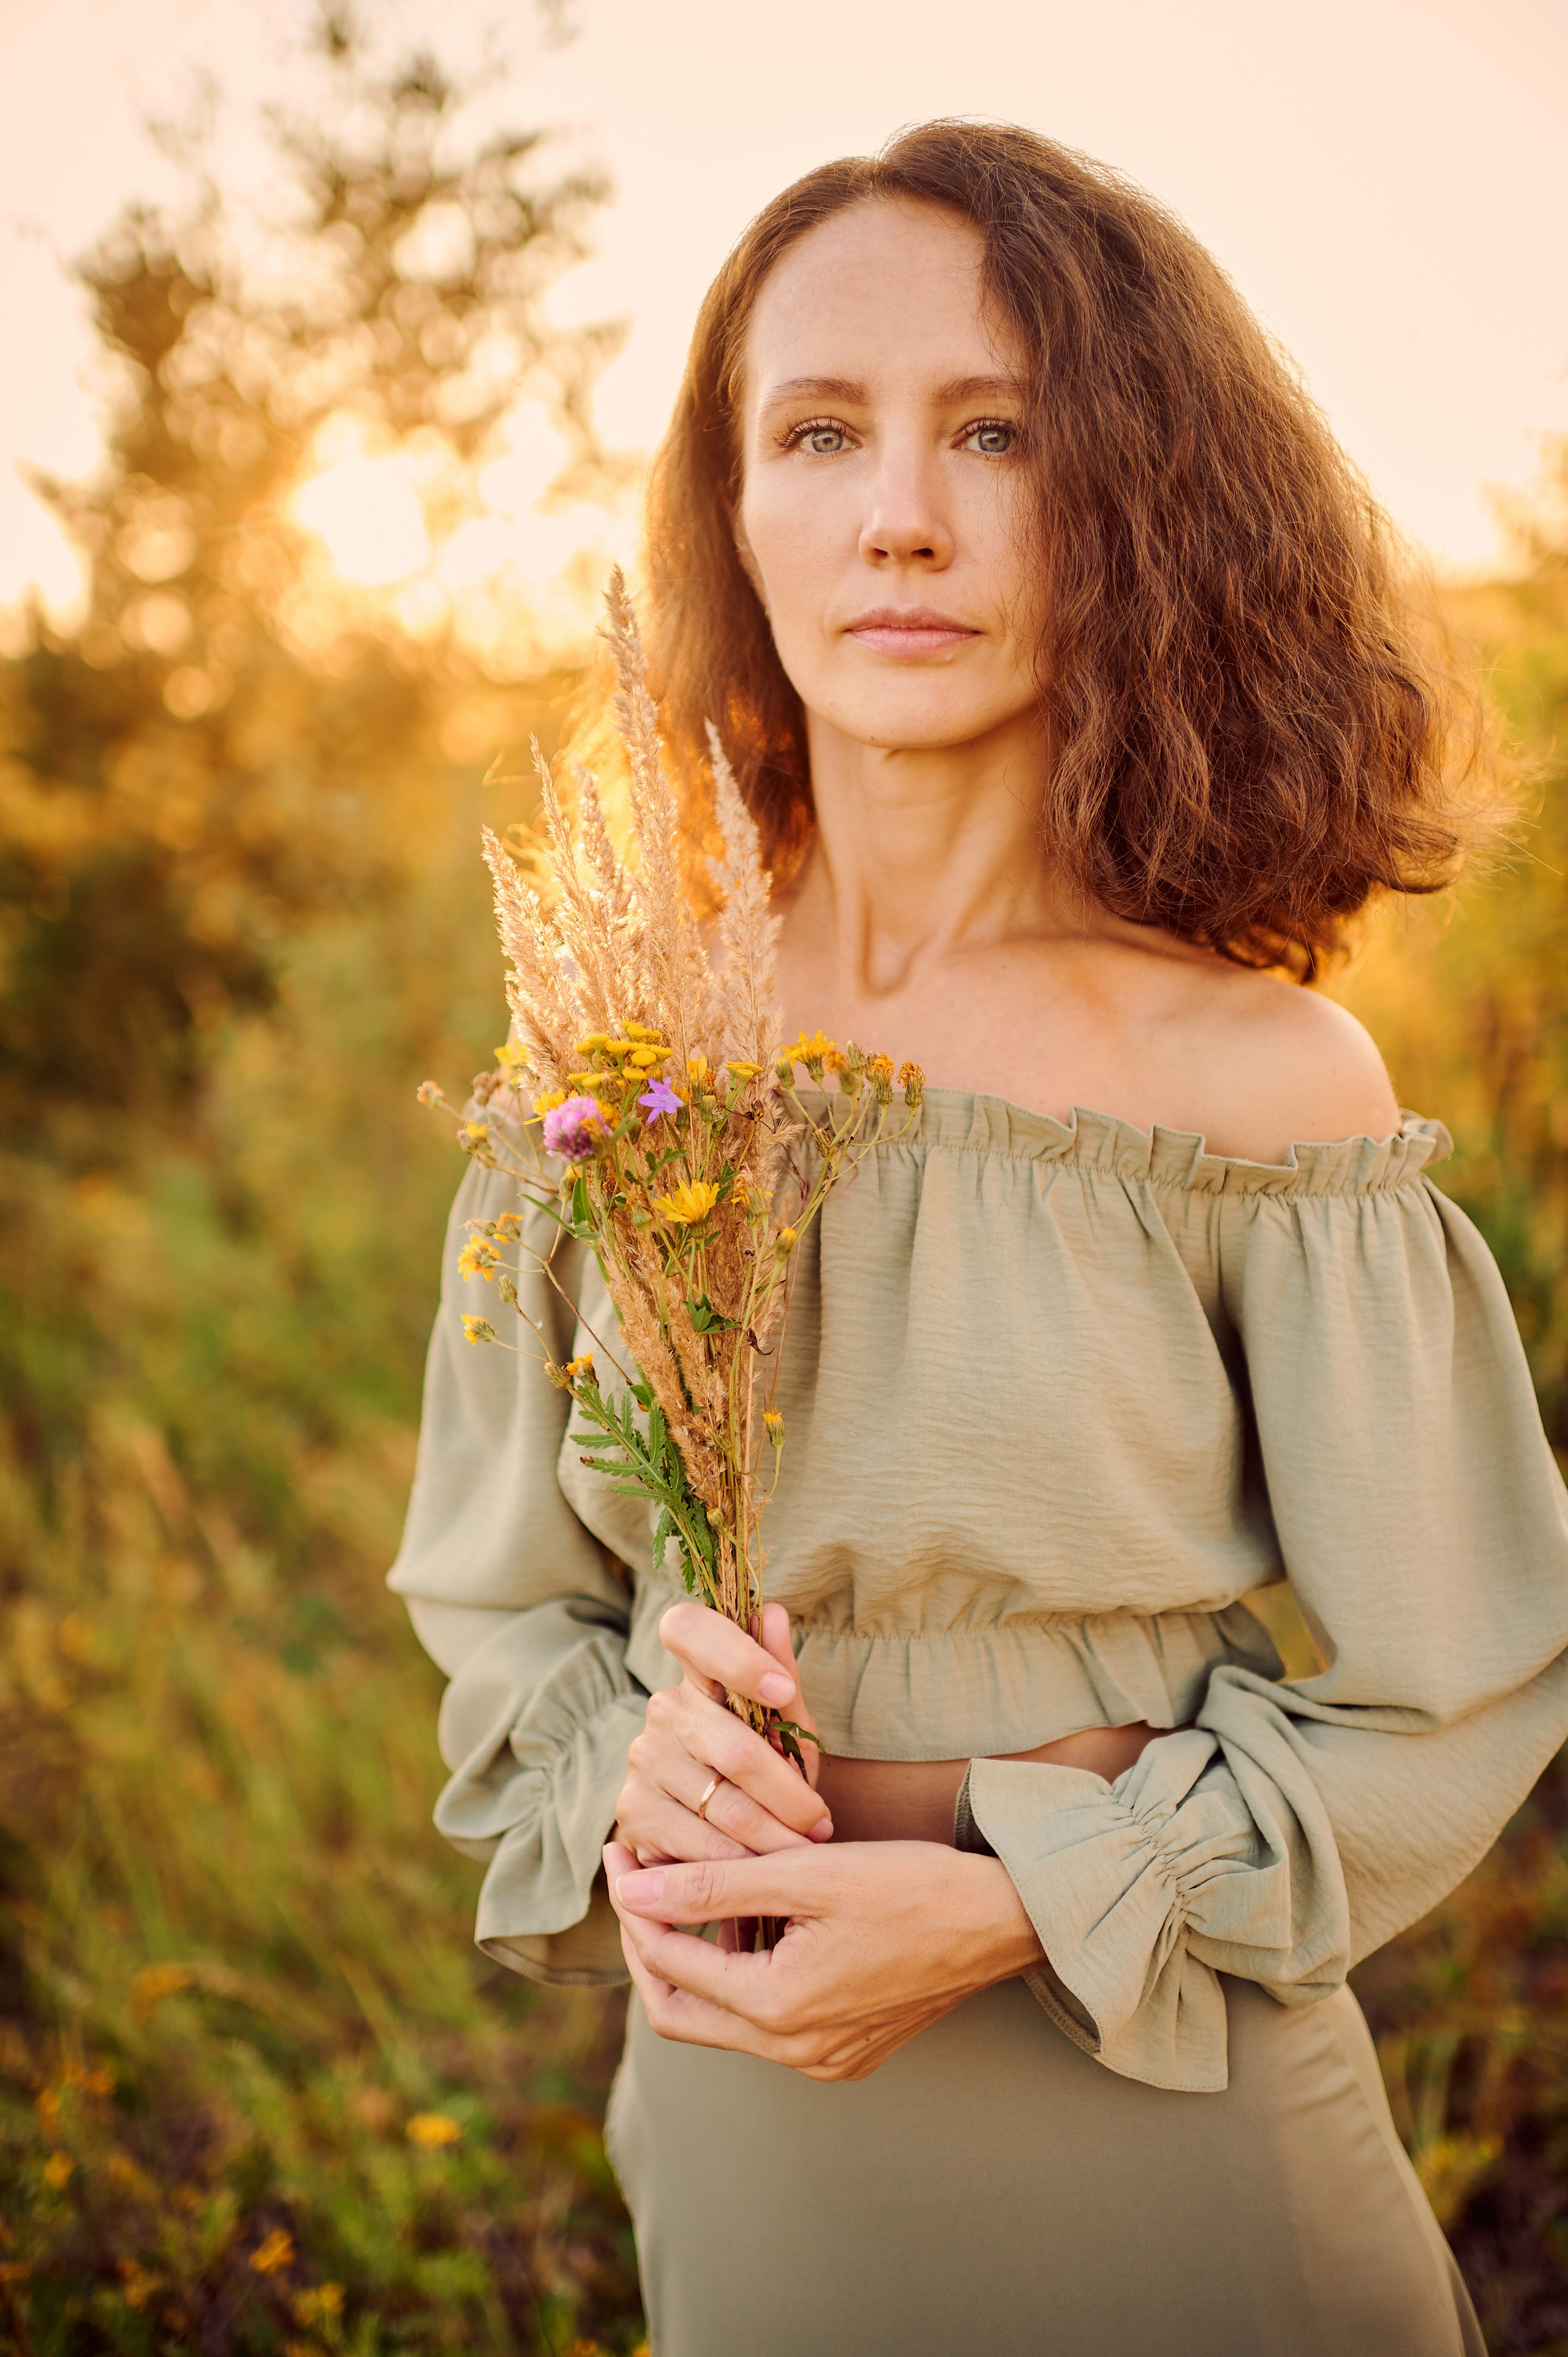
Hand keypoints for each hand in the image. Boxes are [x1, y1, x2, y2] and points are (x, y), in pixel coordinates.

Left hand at [604, 1837, 1044, 2080]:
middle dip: (648, 1945)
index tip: (619, 1851)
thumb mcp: (808, 1871)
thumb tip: (634, 1888)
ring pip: (721, 2020)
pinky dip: (740, 1976)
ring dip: (694, 1960)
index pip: (667, 1961)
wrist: (1003, 1922)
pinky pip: (766, 2023)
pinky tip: (747, 1922)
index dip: (633, 1903)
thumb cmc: (913, 1885)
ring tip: (685, 1889)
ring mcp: (821, 2059)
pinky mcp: (844, 2052)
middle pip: (679, 2012)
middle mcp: (794, 2051)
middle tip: (636, 1881)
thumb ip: (715, 1884)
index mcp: (778, 2008)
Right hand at [613, 1599, 832, 1866]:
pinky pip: (699, 1845)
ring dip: (774, 1838)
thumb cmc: (760, 1766)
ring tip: (805, 1851)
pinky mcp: (632, 1812)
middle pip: (733, 1747)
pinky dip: (743, 1865)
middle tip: (821, 1823)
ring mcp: (643, 1760)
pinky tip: (765, 1871)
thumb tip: (776, 1614)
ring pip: (723, 1805)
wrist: (712, 1830)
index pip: (689, 1629)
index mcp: (699, 1672)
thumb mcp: (782, 1724)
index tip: (780, 1689)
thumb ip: (783, 1676)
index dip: (733, 1654)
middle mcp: (663, 1709)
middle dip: (788, 1795)